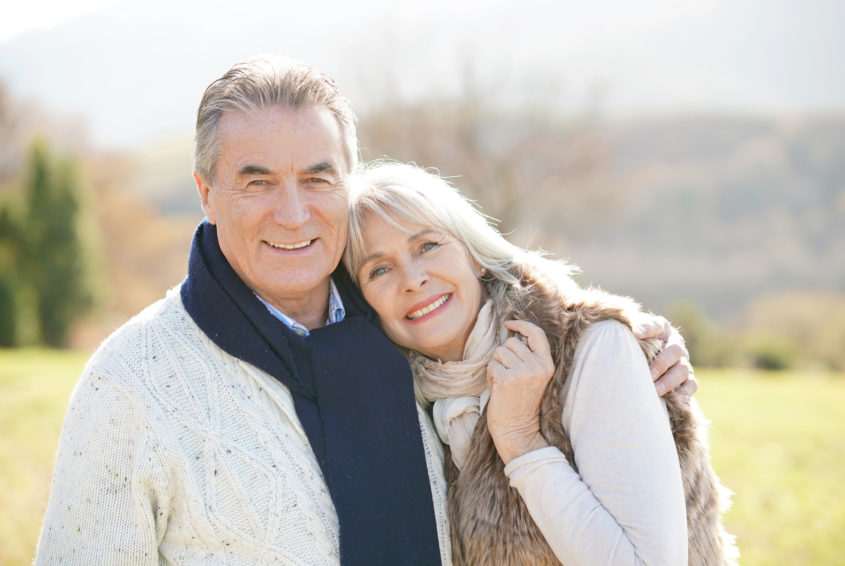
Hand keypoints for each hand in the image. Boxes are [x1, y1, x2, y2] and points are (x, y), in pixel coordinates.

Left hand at [486, 320, 554, 464]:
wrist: (518, 430)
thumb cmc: (521, 403)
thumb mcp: (534, 377)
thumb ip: (528, 358)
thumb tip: (511, 336)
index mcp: (547, 365)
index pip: (537, 334)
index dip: (522, 325)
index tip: (510, 324)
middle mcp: (537, 366)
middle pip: (511, 343)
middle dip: (504, 356)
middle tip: (507, 376)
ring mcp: (523, 372)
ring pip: (499, 352)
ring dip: (496, 365)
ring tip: (503, 383)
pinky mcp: (507, 379)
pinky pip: (491, 365)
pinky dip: (490, 375)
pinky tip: (498, 389)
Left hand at [632, 314, 697, 397]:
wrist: (645, 359)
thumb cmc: (634, 345)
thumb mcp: (632, 333)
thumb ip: (632, 329)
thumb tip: (635, 332)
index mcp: (661, 328)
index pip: (656, 325)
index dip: (647, 328)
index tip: (636, 333)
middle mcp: (675, 343)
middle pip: (674, 351)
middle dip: (660, 365)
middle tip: (647, 375)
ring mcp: (683, 360)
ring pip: (683, 370)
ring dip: (669, 381)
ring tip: (655, 391)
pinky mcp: (688, 377)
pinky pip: (691, 385)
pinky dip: (683, 393)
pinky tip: (672, 399)